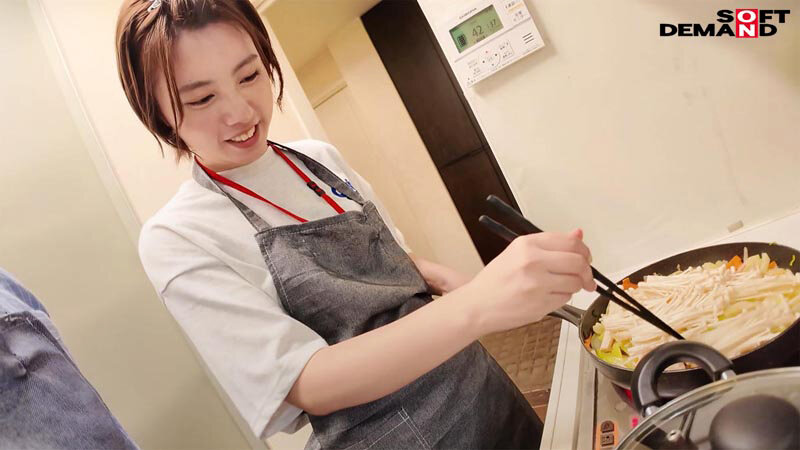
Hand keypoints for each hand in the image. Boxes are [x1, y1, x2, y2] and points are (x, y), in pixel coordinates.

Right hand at [459, 229, 594, 334]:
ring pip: (575, 282)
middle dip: (587, 271)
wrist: (477, 305)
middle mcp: (533, 261)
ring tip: (558, 287)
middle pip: (578, 262)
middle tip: (585, 277)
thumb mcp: (518, 253)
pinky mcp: (541, 305)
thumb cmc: (496, 280)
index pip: (571, 242)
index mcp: (526, 244)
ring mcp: (537, 284)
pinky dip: (562, 297)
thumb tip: (578, 234)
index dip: (584, 251)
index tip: (586, 258)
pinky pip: (566, 298)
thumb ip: (550, 244)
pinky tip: (547, 297)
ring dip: (574, 286)